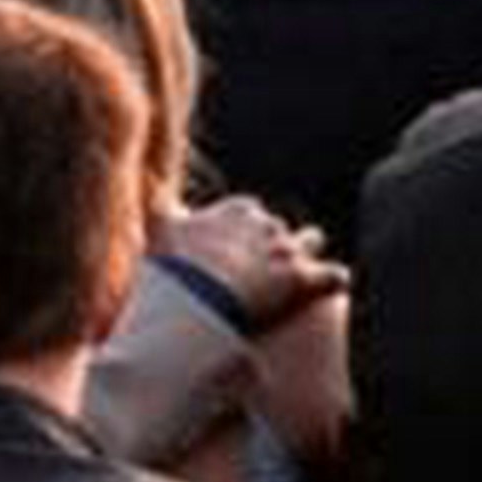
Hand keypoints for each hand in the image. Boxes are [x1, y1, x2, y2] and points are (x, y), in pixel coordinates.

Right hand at [158, 191, 334, 324]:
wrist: (195, 302)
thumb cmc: (173, 268)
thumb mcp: (159, 228)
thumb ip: (157, 203)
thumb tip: (145, 179)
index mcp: (235, 211)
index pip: (246, 210)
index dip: (241, 231)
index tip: (232, 249)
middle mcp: (267, 224)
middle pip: (277, 228)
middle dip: (271, 245)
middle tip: (257, 272)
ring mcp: (289, 251)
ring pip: (311, 240)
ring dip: (305, 256)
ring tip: (295, 277)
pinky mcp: (306, 279)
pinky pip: (336, 276)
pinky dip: (333, 282)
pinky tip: (331, 291)